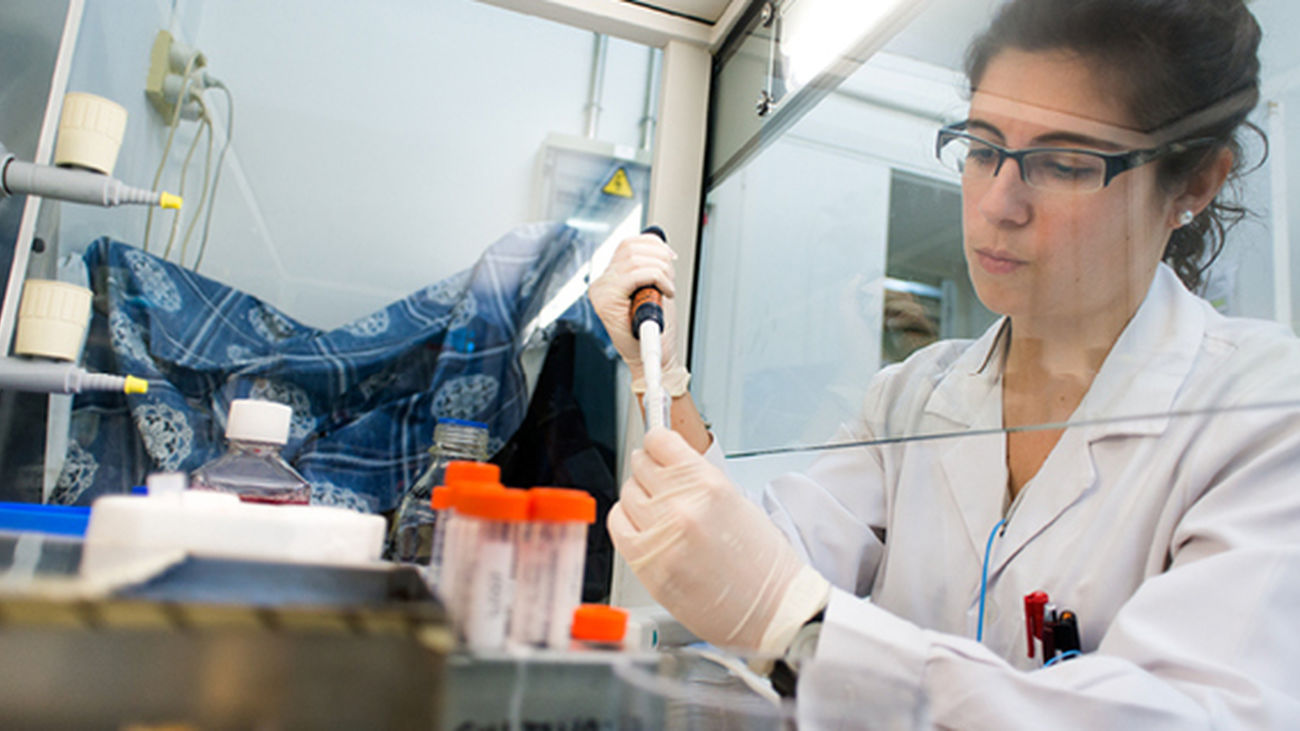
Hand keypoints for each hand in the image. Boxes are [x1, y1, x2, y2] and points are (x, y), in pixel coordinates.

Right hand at [587, 234, 681, 383]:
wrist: (655, 358)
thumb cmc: (656, 328)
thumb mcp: (656, 289)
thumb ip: (652, 265)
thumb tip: (659, 241)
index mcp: (611, 277)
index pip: (628, 244)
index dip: (654, 244)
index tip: (670, 256)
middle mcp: (602, 282)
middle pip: (631, 247)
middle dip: (660, 258)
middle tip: (670, 278)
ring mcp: (602, 291)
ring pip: (635, 259)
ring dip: (661, 271)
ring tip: (667, 289)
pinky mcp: (606, 301)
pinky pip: (636, 275)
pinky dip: (658, 279)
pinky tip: (664, 292)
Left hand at [607, 428, 829, 651]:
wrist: (771, 610)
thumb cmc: (762, 564)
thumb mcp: (737, 502)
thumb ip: (696, 480)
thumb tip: (666, 464)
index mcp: (709, 485)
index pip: (659, 441)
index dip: (657, 443)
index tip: (657, 447)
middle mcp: (681, 506)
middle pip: (639, 465)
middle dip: (650, 471)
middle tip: (662, 484)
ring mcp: (660, 536)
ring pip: (627, 493)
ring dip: (640, 498)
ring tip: (661, 513)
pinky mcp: (646, 565)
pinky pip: (618, 525)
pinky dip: (627, 521)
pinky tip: (644, 528)